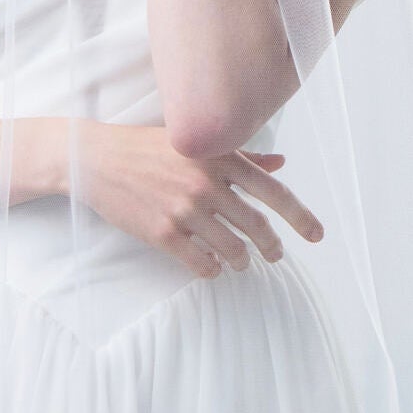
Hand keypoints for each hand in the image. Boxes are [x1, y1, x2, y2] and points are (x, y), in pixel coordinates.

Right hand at [68, 123, 322, 278]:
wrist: (95, 159)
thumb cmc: (146, 147)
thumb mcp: (196, 143)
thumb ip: (241, 155)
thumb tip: (280, 162)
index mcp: (219, 157)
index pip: (273, 191)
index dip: (300, 217)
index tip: (316, 235)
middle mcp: (206, 183)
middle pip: (256, 225)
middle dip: (272, 246)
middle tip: (276, 255)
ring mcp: (184, 209)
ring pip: (232, 248)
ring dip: (242, 260)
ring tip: (242, 262)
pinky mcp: (162, 233)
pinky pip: (201, 262)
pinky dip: (214, 269)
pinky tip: (214, 267)